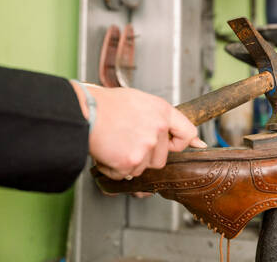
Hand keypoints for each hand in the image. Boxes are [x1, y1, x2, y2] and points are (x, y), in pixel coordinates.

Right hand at [71, 82, 205, 180]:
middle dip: (145, 156)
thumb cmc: (106, 104)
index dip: (180, 144)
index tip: (172, 147)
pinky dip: (113, 168)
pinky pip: (124, 174)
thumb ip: (162, 118)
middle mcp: (157, 129)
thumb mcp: (140, 102)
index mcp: (163, 112)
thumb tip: (193, 140)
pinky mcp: (130, 161)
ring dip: (128, 162)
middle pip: (161, 158)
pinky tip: (107, 151)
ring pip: (142, 168)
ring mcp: (145, 146)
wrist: (83, 110)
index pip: (187, 133)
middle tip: (126, 139)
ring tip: (114, 142)